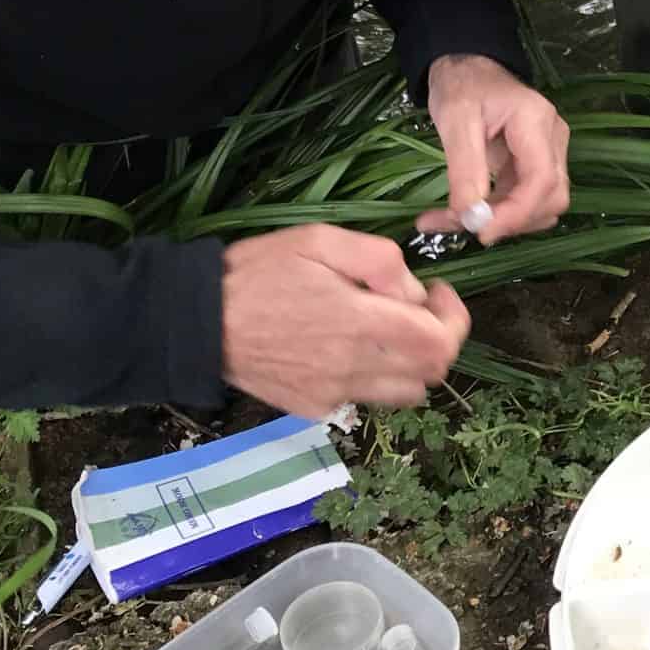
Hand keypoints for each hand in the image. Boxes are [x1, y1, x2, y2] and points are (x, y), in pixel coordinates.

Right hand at [220, 225, 469, 414]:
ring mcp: (333, 394)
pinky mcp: (314, 408)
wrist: (196, 323)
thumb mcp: (320, 241)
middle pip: (432, 372)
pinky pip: (365, 400)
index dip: (454, 317)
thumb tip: (413, 293)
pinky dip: (373, 378)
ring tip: (386, 331)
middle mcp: (352, 367)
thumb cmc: (258, 272)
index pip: (440, 343)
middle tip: (415, 309)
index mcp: (358, 322)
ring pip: (406, 393)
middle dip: (438, 337)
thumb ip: (380, 261)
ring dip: (411, 363)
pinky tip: (346, 349)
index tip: (436, 292)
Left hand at [418, 53, 571, 242]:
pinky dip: (496, 215)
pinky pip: (523, 201)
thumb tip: (470, 217)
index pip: (543, 179)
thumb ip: (465, 169)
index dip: (517, 213)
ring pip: (540, 206)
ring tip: (450, 219)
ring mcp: (548, 154)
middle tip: (464, 226)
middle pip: (551, 197)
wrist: (467, 68)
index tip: (482, 231)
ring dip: (501, 222)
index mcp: (536, 122)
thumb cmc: (462, 86)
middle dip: (511, 221)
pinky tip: (461, 213)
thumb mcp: (455, 121)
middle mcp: (552, 140)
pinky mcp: (534, 166)